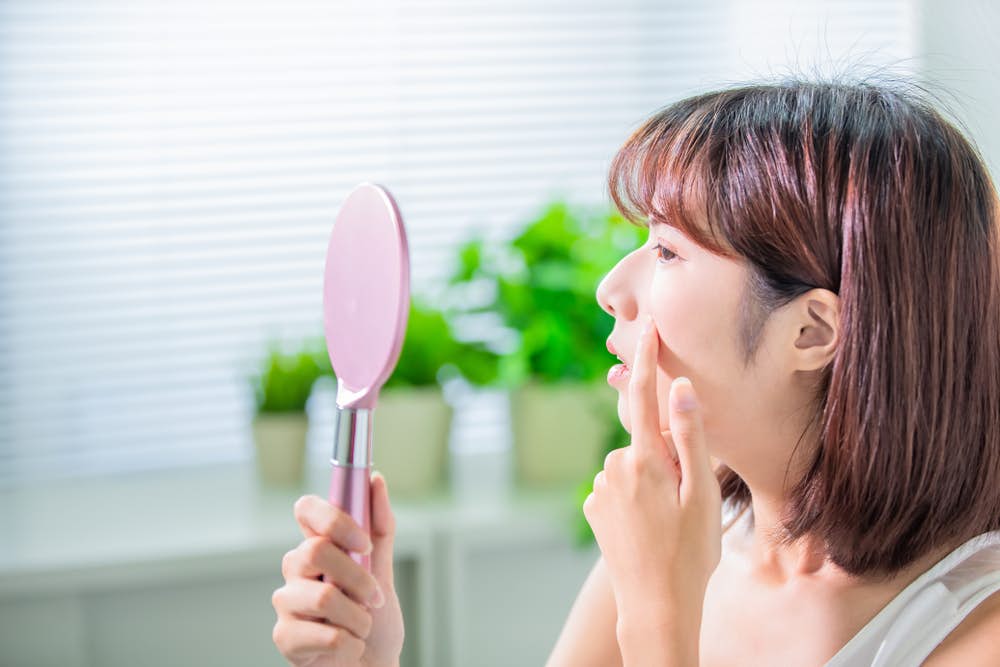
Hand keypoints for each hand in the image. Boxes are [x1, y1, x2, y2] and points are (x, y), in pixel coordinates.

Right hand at [271, 472, 403, 666]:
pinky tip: (347, 648)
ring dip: (358, 618)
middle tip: (374, 598)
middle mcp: (296, 569)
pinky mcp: (283, 637)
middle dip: (359, 578)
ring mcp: (286, 602)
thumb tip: (376, 481)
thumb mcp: (384, 572)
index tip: (364, 544)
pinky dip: (349, 645)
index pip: (306, 509)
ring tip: (361, 629)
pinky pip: (323, 634)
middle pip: (317, 550)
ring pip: (324, 596)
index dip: (333, 519)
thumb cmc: (374, 621)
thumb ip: (379, 529)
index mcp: (318, 547)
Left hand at [582, 316, 721, 648]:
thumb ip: (690, 439)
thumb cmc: (690, 553)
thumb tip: (681, 388)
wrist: (655, 607)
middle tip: (688, 499)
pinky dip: (634, 498)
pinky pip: (618, 489)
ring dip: (651, 479)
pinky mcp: (592, 509)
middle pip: (644, 440)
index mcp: (645, 459)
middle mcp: (615, 467)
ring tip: (670, 521)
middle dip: (665, 454)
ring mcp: (600, 489)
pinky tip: (648, 528)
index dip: (646, 357)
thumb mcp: (702, 494)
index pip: (642, 395)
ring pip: (632, 466)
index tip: (647, 326)